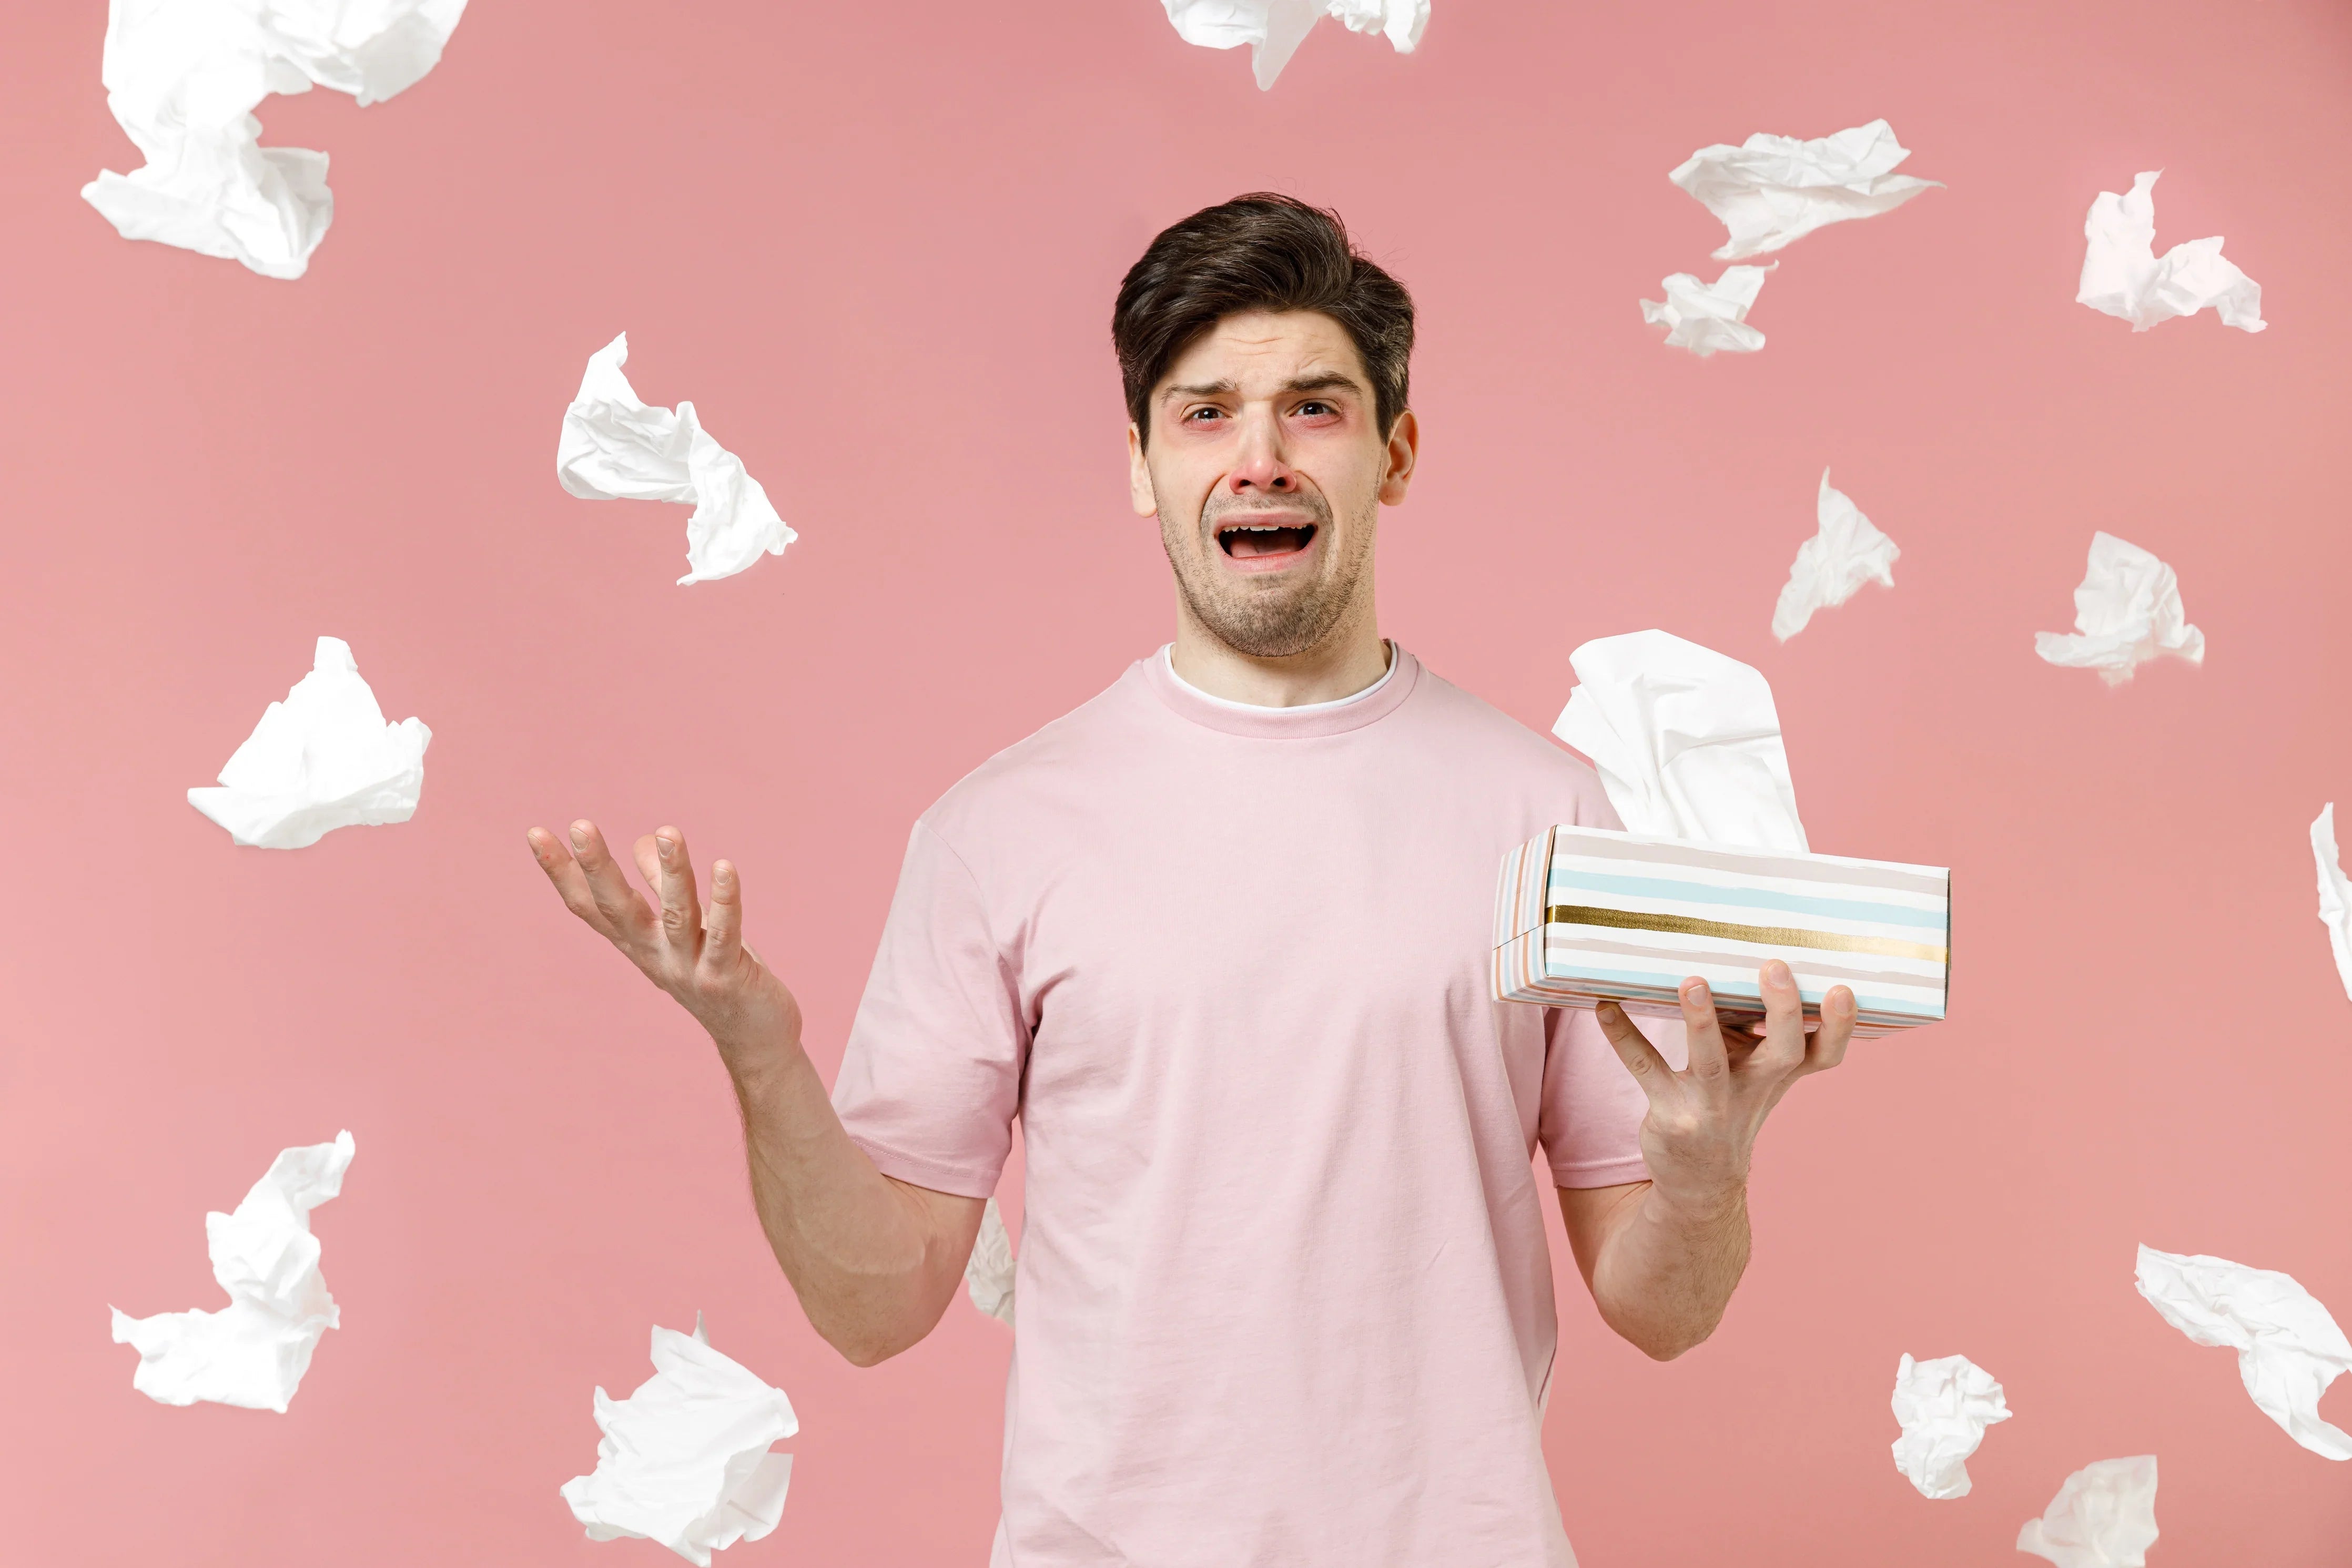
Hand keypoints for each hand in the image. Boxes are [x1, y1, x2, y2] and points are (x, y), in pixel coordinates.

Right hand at [526, 820, 801, 1071]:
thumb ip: (660, 886)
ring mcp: (688, 969)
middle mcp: (655, 955)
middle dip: (598, 867)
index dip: (562, 872)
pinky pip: (724, 935)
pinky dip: (725, 901)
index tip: (535, 832)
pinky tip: (725, 867)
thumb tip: (642, 839)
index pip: (590, 905)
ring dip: (673, 872)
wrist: (755, 1039)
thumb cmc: (717, 975)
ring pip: (677, 915)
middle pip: (618, 909)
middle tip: (579, 824)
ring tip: (669, 831)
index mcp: (639, 942)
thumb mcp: (682, 929)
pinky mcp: (725, 978)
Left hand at [1593, 961, 1851, 1217]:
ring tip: (1691, 982)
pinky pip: (1646, 1068)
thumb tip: (1736, 957)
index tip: (1844, 990)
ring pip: (1710, 1063)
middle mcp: (1754, 1091)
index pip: (1824, 1054)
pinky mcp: (1670, 1113)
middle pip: (1782, 1053)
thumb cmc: (1732, 1104)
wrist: (1700, 1181)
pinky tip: (1604, 1008)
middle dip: (1782, 1011)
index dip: (1840, 1026)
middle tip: (1774, 967)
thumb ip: (1755, 1025)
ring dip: (1701, 1022)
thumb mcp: (1754, 1072)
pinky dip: (1624, 1036)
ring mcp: (1711, 1105)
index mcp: (1780, 1076)